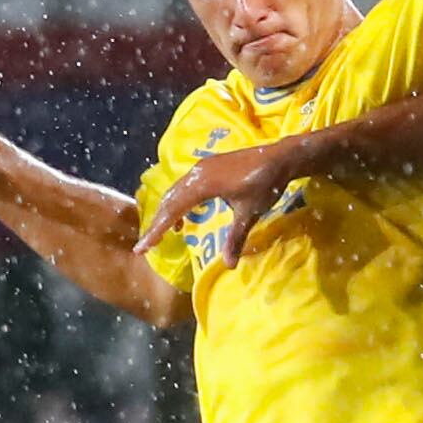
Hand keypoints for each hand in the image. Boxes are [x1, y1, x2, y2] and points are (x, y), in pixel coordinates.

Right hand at [134, 138, 304, 262]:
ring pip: (175, 192)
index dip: (156, 231)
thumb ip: (235, 238)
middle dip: (156, 224)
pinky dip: (178, 202)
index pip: (173, 210)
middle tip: (145, 246)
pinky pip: (184, 186)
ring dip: (166, 213)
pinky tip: (183, 217)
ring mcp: (201, 168)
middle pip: (169, 201)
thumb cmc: (265, 184)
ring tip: (161, 234)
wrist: (280, 157)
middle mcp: (196, 173)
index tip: (141, 248)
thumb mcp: (249, 213)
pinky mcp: (208, 167)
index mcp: (203, 184)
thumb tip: (228, 265)